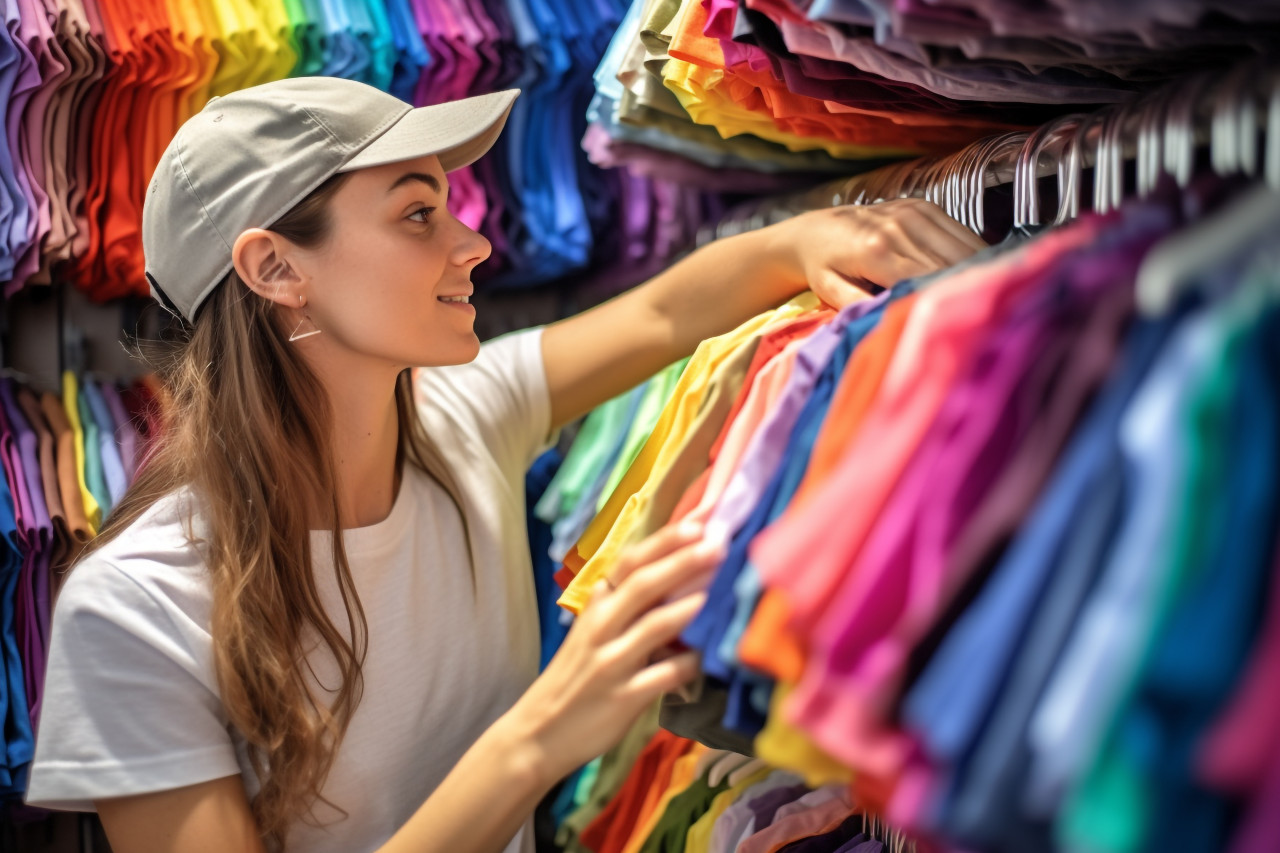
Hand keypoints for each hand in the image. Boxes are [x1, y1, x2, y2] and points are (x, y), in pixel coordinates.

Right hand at [504, 522, 723, 782]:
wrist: (538, 734)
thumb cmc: (572, 680)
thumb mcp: (588, 635)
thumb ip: (616, 607)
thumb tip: (648, 576)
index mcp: (595, 607)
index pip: (629, 562)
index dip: (665, 541)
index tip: (697, 522)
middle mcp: (601, 628)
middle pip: (643, 584)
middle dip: (683, 560)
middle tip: (718, 542)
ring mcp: (611, 663)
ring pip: (654, 625)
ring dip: (690, 604)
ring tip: (720, 586)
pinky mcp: (623, 698)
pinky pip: (663, 675)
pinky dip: (689, 664)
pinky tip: (710, 655)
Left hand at [777, 199, 986, 308]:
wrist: (816, 230)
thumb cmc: (823, 268)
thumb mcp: (831, 293)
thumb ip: (860, 306)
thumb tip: (890, 322)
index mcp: (877, 251)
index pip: (928, 279)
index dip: (948, 300)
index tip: (965, 321)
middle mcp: (899, 227)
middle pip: (951, 263)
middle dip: (968, 287)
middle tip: (987, 312)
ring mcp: (914, 213)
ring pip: (963, 245)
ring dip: (978, 269)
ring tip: (989, 294)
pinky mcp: (924, 206)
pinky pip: (960, 231)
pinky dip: (973, 251)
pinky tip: (979, 272)